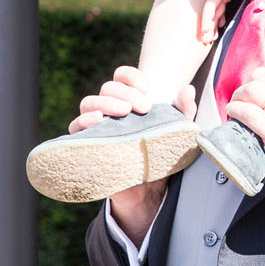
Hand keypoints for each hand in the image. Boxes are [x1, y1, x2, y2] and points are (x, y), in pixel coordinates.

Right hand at [68, 66, 197, 241]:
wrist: (149, 188)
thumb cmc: (160, 152)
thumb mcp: (177, 131)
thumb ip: (184, 111)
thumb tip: (188, 90)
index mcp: (129, 100)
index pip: (122, 76)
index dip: (131, 76)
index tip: (147, 87)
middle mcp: (110, 110)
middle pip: (108, 88)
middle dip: (125, 93)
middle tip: (144, 107)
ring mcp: (97, 126)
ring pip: (89, 103)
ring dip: (104, 103)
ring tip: (123, 112)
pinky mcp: (88, 143)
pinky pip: (76, 128)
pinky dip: (83, 121)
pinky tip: (97, 121)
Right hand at [200, 0, 251, 42]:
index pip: (212, 6)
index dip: (208, 20)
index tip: (205, 33)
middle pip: (211, 12)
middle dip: (207, 27)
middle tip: (204, 42)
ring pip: (215, 10)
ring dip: (212, 24)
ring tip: (208, 38)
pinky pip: (220, 5)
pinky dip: (218, 16)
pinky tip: (219, 24)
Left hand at [226, 54, 264, 207]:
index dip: (263, 70)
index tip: (260, 83)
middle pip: (261, 74)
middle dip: (248, 83)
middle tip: (246, 97)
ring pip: (252, 89)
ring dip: (239, 95)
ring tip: (238, 104)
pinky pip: (248, 112)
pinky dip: (236, 110)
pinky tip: (234, 113)